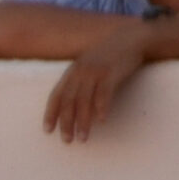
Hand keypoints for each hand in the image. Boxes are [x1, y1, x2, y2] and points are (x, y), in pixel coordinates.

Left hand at [42, 23, 151, 143]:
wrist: (130, 38)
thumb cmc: (109, 57)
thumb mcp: (88, 67)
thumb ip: (79, 84)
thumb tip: (73, 108)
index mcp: (72, 72)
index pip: (56, 95)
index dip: (51, 113)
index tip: (48, 131)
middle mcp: (80, 72)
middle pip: (68, 101)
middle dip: (66, 122)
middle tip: (67, 141)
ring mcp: (95, 71)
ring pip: (84, 100)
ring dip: (82, 121)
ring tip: (83, 138)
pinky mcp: (111, 72)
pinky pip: (104, 92)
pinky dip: (101, 107)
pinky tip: (102, 120)